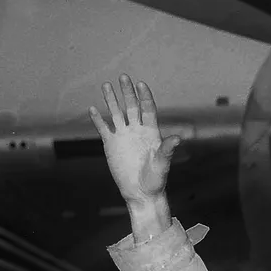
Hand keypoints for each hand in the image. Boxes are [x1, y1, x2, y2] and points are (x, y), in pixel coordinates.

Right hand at [89, 74, 178, 208]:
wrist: (141, 193)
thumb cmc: (156, 180)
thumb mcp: (162, 164)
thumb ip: (167, 150)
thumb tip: (178, 138)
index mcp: (151, 132)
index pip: (147, 109)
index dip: (144, 97)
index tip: (141, 84)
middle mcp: (137, 131)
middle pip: (131, 107)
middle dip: (128, 92)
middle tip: (124, 77)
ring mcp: (123, 136)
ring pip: (116, 114)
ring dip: (111, 100)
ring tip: (106, 85)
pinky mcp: (111, 145)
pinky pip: (103, 129)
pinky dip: (98, 120)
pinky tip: (92, 109)